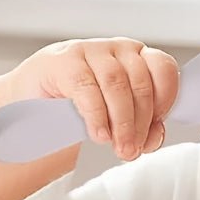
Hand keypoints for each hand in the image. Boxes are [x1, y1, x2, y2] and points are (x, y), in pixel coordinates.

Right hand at [7, 38, 179, 160]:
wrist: (34, 102)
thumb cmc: (82, 108)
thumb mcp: (119, 118)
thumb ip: (142, 127)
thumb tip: (154, 137)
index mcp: (137, 58)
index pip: (163, 68)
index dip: (165, 99)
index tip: (157, 126)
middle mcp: (117, 49)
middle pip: (140, 82)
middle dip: (140, 123)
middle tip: (132, 150)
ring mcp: (89, 51)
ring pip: (116, 85)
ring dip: (121, 122)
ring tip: (118, 147)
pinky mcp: (63, 61)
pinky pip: (86, 88)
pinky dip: (96, 116)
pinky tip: (98, 134)